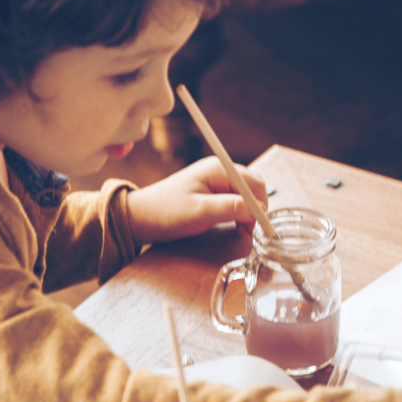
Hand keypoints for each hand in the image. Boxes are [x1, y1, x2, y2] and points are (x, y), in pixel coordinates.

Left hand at [124, 157, 265, 244]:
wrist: (142, 217)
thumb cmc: (167, 212)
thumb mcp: (200, 212)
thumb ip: (230, 208)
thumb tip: (258, 209)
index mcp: (219, 169)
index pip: (254, 184)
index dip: (260, 206)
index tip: (258, 228)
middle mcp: (221, 171)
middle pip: (253, 188)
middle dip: (255, 210)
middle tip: (248, 232)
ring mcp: (217, 181)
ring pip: (246, 196)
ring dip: (248, 214)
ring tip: (241, 232)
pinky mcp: (213, 193)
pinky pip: (236, 201)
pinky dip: (240, 215)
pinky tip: (235, 227)